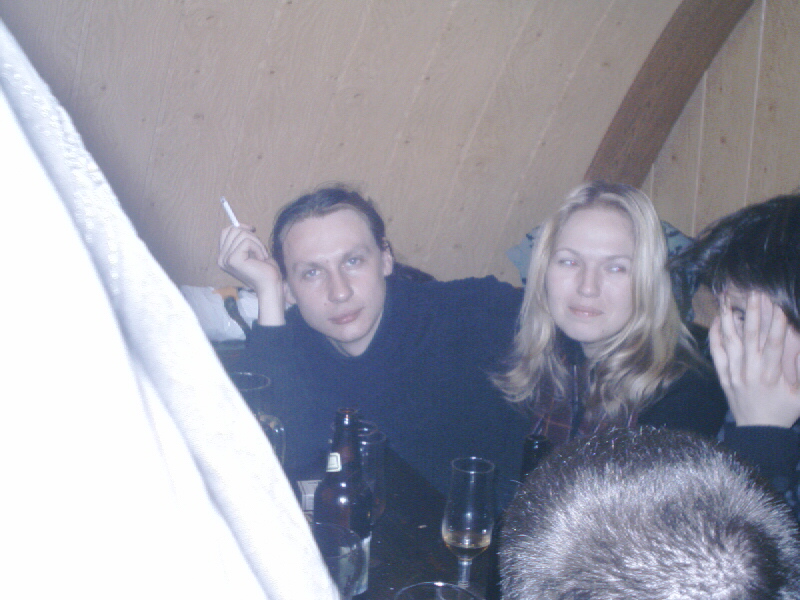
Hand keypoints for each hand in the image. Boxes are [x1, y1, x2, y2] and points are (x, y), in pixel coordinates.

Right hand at [218, 225, 284, 324]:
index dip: (240, 227)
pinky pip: (247, 242)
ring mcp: (225, 259)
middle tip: (260, 248)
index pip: (225, 232)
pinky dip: (258, 247)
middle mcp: (221, 258)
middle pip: (232, 230)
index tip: (252, 230)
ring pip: (241, 234)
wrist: (271, 284)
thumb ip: (242, 239)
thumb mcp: (251, 250)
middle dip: (251, 235)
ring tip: (261, 255)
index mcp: (224, 256)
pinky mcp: (233, 260)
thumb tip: (239, 224)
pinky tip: (261, 259)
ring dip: (257, 242)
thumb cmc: (264, 269)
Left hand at [710, 291, 799, 427]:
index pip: (776, 344)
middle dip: (754, 313)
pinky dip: (715, 337)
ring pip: (731, 342)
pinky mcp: (723, 377)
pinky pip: (716, 354)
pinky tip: (716, 322)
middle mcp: (752, 372)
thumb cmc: (784, 411)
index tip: (778, 305)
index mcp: (773, 376)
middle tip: (755, 293)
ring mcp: (735, 374)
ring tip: (728, 300)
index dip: (777, 324)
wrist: (758, 432)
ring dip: (729, 320)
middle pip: (752, 338)